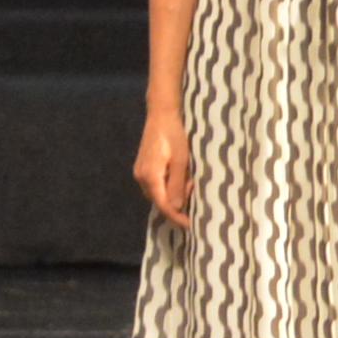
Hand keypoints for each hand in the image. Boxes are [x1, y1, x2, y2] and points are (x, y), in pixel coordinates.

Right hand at [134, 106, 194, 227]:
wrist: (163, 113)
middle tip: (196, 196)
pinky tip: (182, 179)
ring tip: (191, 184)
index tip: (192, 225)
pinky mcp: (144, 167)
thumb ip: (178, 184)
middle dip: (178, 205)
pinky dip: (170, 187)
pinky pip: (157, 185)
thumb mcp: (181, 159)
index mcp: (150, 176)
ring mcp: (141, 172)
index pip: (163, 205)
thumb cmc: (175, 133)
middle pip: (160, 201)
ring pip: (159, 194)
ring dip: (175, 195)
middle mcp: (141, 177)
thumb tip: (176, 209)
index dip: (177, 218)